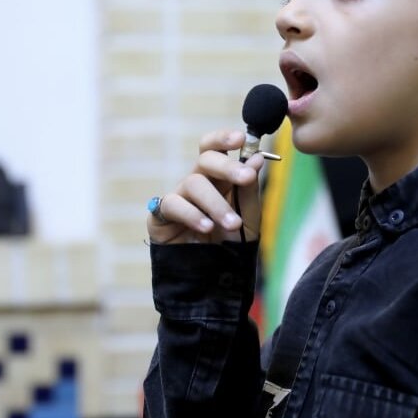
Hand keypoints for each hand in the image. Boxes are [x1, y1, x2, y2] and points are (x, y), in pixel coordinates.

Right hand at [148, 129, 266, 243]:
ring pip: (194, 183)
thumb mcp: (249, 217)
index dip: (224, 138)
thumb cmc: (230, 243)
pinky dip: (192, 215)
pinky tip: (206, 228)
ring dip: (217, 203)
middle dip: (228, 166)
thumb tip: (256, 157)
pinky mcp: (161, 216)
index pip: (215, 148)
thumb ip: (250, 189)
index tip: (241, 138)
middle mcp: (197, 182)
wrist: (213, 278)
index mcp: (219, 178)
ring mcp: (178, 197)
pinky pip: (173, 205)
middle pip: (205, 158)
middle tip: (246, 177)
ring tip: (232, 224)